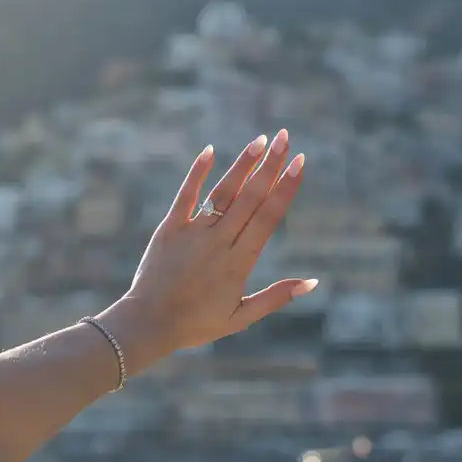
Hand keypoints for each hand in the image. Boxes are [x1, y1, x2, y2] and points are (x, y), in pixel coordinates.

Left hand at [126, 129, 316, 351]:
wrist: (149, 323)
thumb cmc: (197, 324)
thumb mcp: (241, 317)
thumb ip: (276, 297)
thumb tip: (313, 282)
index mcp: (239, 262)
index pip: (268, 217)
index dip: (285, 188)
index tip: (299, 163)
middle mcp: (219, 242)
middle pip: (250, 197)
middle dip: (270, 165)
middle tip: (286, 137)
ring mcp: (193, 233)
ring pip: (223, 192)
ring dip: (243, 164)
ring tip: (260, 140)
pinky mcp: (169, 229)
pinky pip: (185, 195)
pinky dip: (197, 172)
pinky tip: (209, 150)